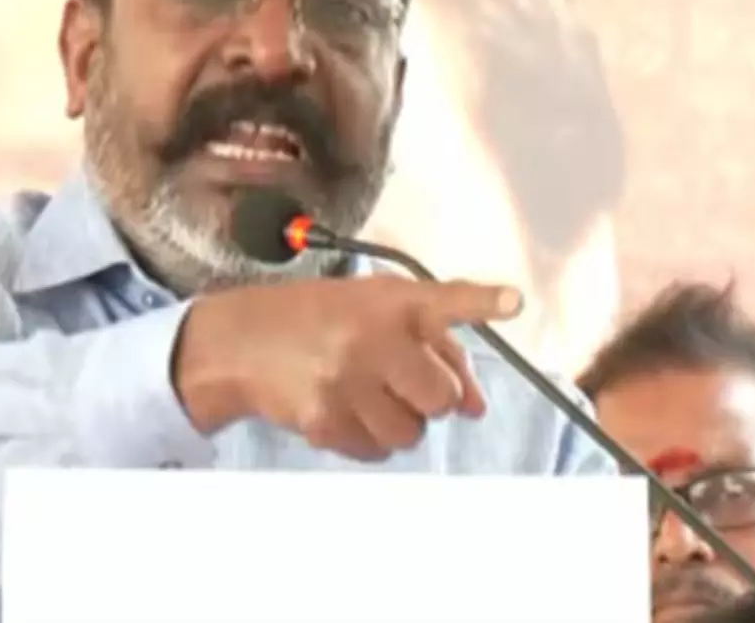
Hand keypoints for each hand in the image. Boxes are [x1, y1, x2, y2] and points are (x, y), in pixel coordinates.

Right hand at [173, 275, 522, 460]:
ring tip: (370, 395)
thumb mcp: (374, 308)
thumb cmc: (318, 318)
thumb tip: (476, 407)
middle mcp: (370, 338)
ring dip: (400, 422)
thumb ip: (436, 347)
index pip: (444, 301)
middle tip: (403, 382)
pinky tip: (346, 409)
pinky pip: (376, 452)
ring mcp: (347, 383)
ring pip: (411, 433)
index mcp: (389, 302)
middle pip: (440, 397)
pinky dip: (369, 439)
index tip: (513, 301)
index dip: (481, 302)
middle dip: (431, 398)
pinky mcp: (325, 421)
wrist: (241, 342)